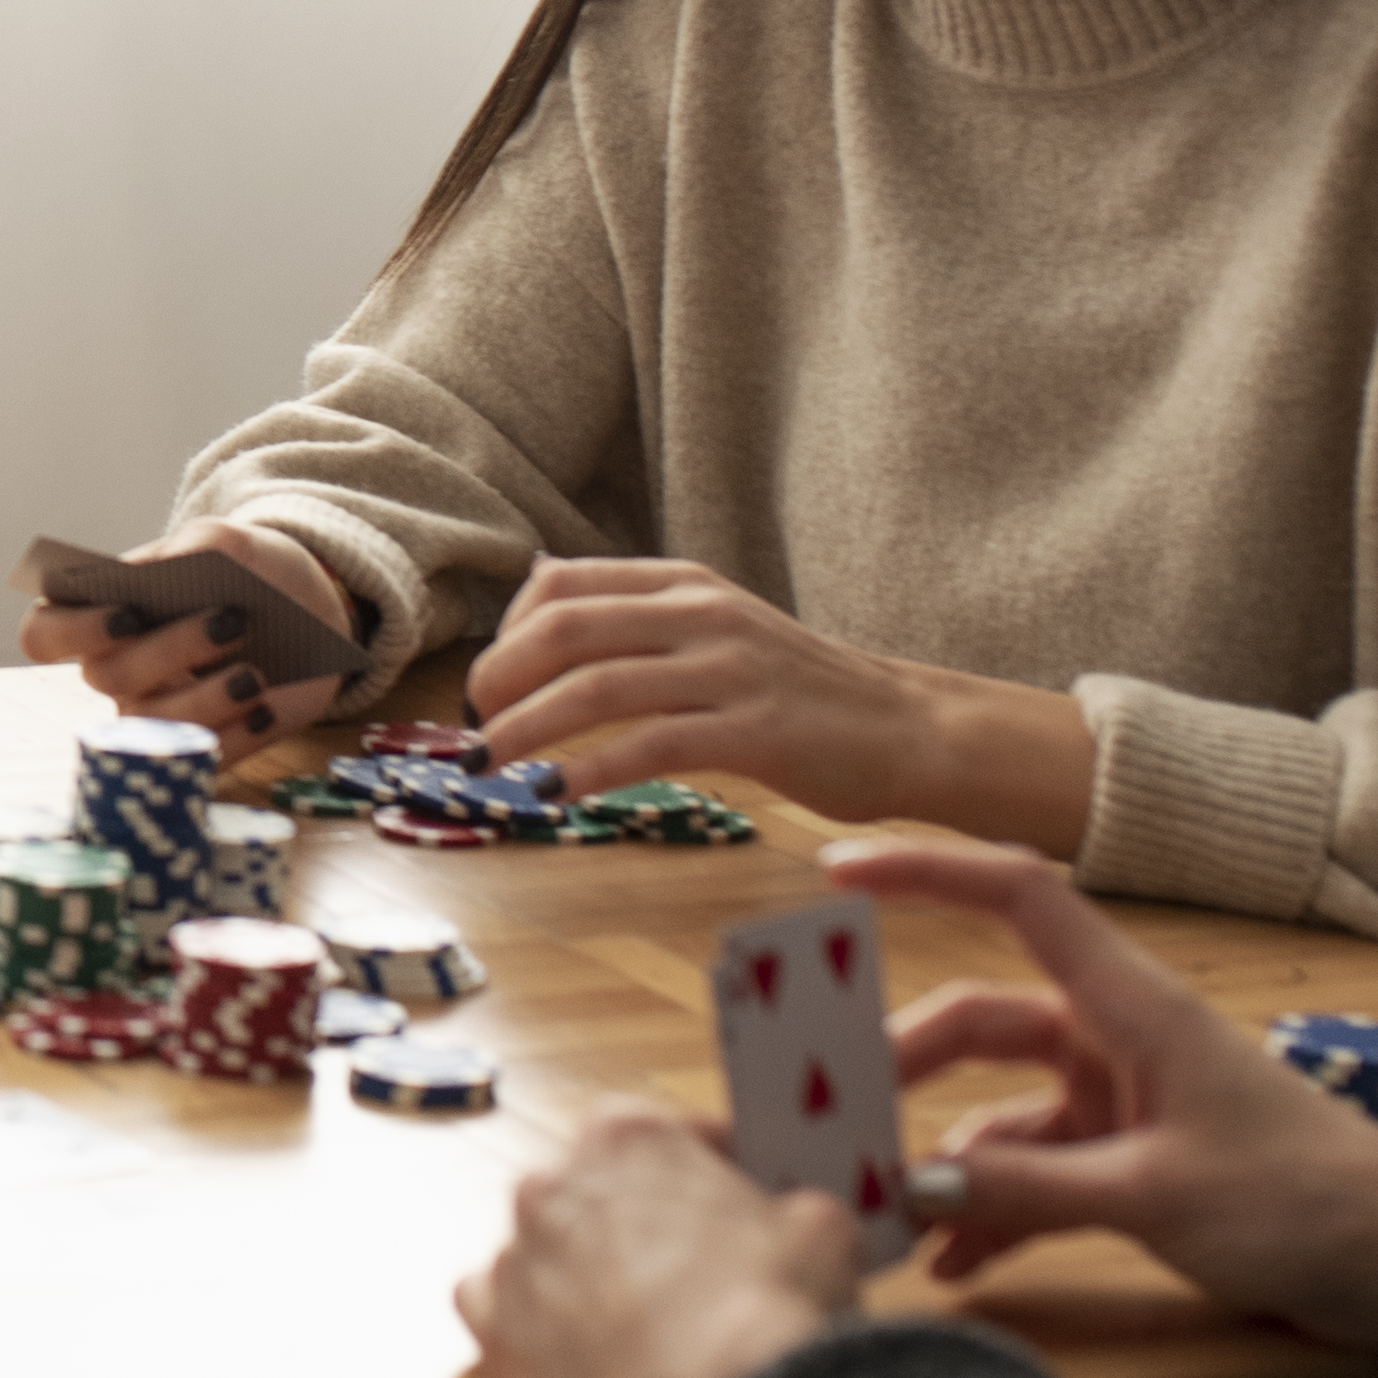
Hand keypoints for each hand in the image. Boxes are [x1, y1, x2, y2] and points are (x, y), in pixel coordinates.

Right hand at [16, 519, 352, 752]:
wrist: (309, 607)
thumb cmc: (250, 570)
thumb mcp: (229, 542)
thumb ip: (199, 544)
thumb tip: (174, 567)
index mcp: (103, 612)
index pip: (43, 634)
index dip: (72, 631)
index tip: (128, 613)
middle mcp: (119, 669)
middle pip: (107, 677)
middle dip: (169, 650)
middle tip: (232, 621)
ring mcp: (159, 713)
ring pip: (152, 726)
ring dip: (204, 700)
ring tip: (254, 675)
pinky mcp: (205, 743)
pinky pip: (203, 759)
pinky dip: (238, 735)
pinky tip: (265, 706)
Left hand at [457, 1101, 859, 1377]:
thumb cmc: (768, 1308)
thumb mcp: (822, 1231)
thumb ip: (794, 1210)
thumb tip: (796, 1225)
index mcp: (627, 1137)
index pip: (661, 1131)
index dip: (701, 1163)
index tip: (725, 1188)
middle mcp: (553, 1184)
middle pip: (595, 1189)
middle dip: (638, 1220)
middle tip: (688, 1267)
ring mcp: (515, 1258)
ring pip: (543, 1250)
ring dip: (582, 1272)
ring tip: (639, 1320)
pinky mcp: (495, 1333)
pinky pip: (498, 1313)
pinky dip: (532, 1325)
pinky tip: (576, 1349)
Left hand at [468, 559, 1095, 850]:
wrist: (909, 728)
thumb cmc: (802, 691)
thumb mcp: (718, 629)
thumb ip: (641, 618)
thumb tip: (544, 595)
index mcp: (683, 584)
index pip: (559, 584)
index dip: (504, 633)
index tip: (484, 684)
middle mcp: (701, 613)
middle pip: (565, 628)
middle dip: (499, 678)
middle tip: (469, 728)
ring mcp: (730, 669)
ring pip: (598, 686)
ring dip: (527, 728)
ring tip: (489, 765)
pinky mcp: (756, 731)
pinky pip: (651, 745)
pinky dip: (589, 768)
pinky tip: (555, 793)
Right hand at [836, 841, 1377, 1374]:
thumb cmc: (1304, 1206)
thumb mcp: (1153, 1199)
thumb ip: (1025, 1189)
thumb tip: (906, 1185)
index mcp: (1131, 1007)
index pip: (1017, 898)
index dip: (927, 872)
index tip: (839, 872)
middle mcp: (1119, 1038)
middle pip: (981, 1019)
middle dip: (904, 1063)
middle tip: (830, 1110)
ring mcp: (1128, 1101)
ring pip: (1001, 1108)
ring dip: (945, 1158)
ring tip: (881, 1210)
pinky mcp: (1140, 1162)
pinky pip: (1040, 1172)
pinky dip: (995, 1208)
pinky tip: (954, 1262)